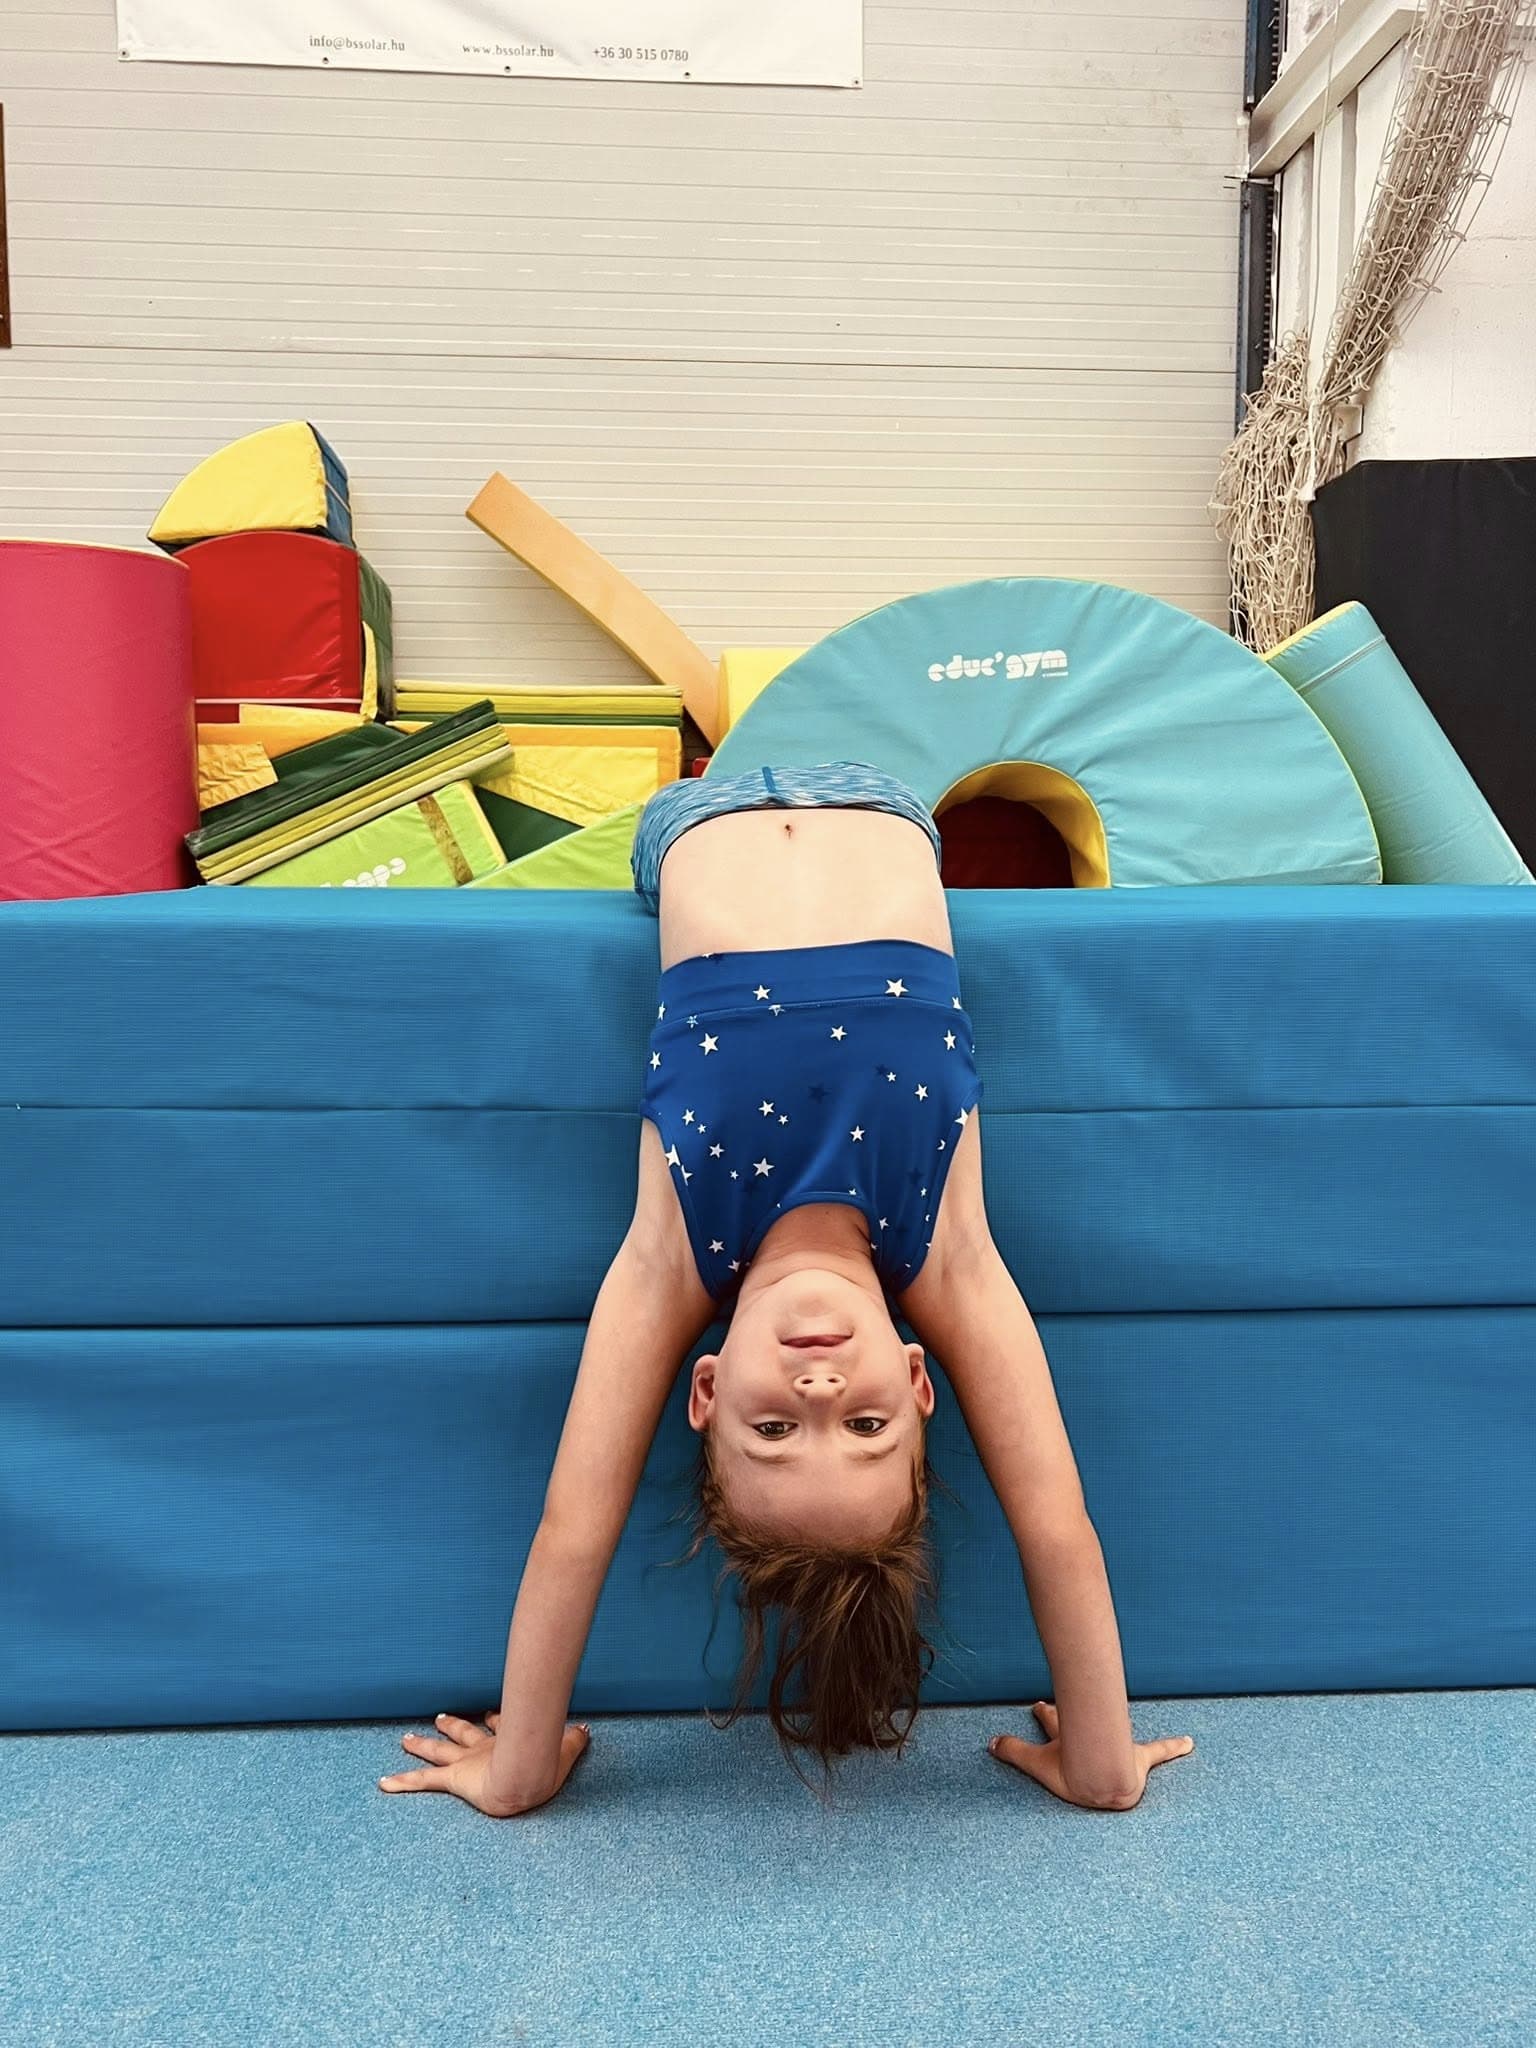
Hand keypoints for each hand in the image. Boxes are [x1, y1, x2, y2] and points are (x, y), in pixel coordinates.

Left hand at [378, 1709, 591, 1816]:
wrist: (521, 1778)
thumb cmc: (542, 1767)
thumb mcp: (564, 1751)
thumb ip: (572, 1741)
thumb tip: (584, 1729)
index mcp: (507, 1741)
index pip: (498, 1726)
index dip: (496, 1720)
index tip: (492, 1713)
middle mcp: (482, 1748)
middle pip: (463, 1733)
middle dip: (452, 1725)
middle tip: (441, 1717)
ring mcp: (464, 1763)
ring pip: (437, 1751)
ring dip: (421, 1745)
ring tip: (405, 1738)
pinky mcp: (452, 1778)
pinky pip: (421, 1781)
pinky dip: (401, 1782)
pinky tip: (382, 1783)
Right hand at [988, 1699, 1193, 1809]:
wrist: (1103, 1783)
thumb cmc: (1074, 1777)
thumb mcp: (1036, 1766)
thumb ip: (1012, 1753)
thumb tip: (988, 1742)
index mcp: (1070, 1737)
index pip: (1054, 1721)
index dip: (1046, 1714)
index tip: (1039, 1704)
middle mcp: (1094, 1736)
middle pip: (1080, 1720)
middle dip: (1071, 1713)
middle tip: (1066, 1705)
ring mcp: (1116, 1746)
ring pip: (1117, 1730)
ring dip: (1118, 1727)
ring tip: (1121, 1723)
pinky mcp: (1139, 1760)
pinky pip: (1159, 1752)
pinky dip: (1174, 1747)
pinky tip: (1190, 1743)